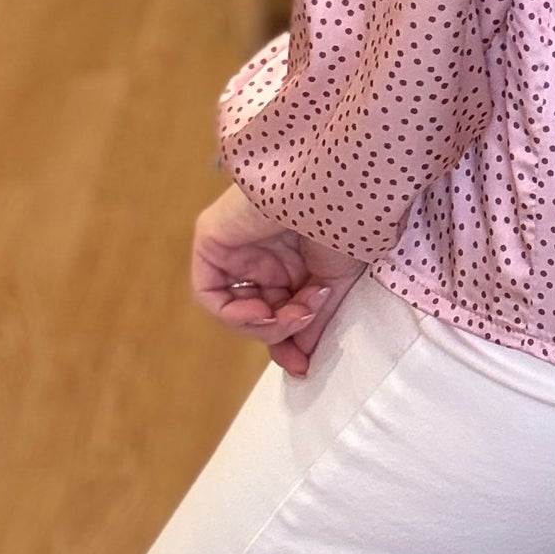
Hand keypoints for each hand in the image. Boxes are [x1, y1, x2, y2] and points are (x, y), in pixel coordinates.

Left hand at [191, 182, 365, 377]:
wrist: (332, 187)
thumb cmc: (343, 223)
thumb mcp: (332, 283)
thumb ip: (311, 323)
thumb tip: (301, 363)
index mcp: (292, 256)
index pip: (279, 309)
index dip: (288, 340)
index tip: (303, 366)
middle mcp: (261, 251)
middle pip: (259, 311)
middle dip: (279, 331)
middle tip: (302, 326)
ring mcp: (235, 245)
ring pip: (236, 308)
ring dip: (263, 324)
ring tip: (290, 315)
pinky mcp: (212, 238)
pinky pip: (211, 293)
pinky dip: (233, 314)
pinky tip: (260, 312)